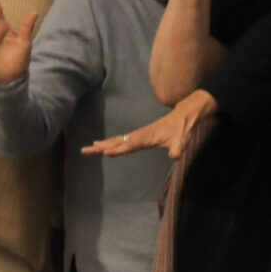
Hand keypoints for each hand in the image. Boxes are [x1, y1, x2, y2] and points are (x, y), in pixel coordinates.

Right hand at [84, 89, 215, 160]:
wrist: (186, 115)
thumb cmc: (183, 128)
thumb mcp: (182, 140)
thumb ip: (178, 149)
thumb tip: (175, 156)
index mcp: (146, 137)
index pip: (129, 145)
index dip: (118, 149)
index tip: (104, 152)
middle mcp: (139, 135)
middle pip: (117, 141)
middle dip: (101, 147)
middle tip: (85, 151)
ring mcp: (138, 134)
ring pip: (117, 140)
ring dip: (103, 144)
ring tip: (89, 148)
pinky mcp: (140, 135)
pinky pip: (121, 139)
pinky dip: (111, 142)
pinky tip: (105, 145)